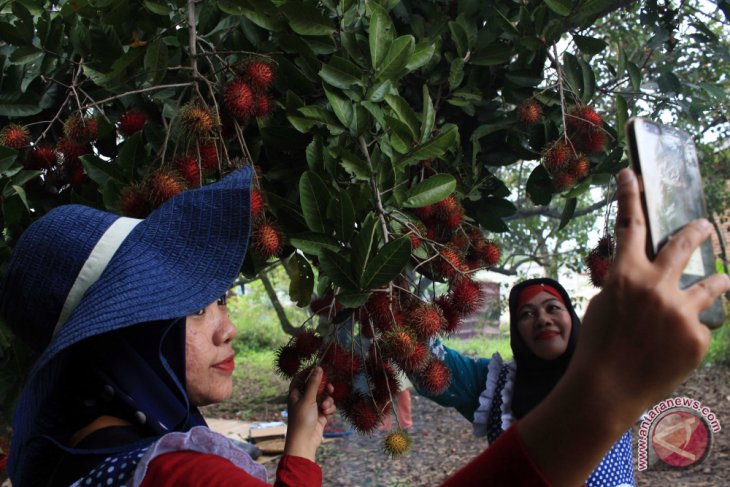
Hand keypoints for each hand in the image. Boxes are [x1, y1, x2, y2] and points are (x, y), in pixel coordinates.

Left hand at [283, 366, 335, 461]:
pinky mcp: (321, 415)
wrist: (304, 442)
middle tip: (330, 388)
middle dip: (324, 388)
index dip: (309, 371)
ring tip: (324, 408)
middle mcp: (304, 398)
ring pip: (325, 396)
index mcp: (296, 393)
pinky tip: (326, 414)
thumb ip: (314, 383)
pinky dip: (329, 409)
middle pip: (316, 386)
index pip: (301, 377)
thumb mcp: (308, 399)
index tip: (320, 367)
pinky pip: (329, 406)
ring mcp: (313, 407)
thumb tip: (319, 367)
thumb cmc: (301, 420)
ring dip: (328, 401)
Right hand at [519, 169, 729, 485]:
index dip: (629, 197)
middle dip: (698, 231)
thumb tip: (645, 276)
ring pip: (712, 284)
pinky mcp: (698, 335)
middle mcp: (656, 285)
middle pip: (684, 244)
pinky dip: (694, 328)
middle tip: (706, 225)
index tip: (631, 173)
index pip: (630, 226)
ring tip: (719, 281)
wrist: (609, 387)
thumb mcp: (604, 304)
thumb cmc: (598, 346)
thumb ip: (627, 283)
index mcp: (625, 275)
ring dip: (715, 282)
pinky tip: (677, 346)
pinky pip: (704, 322)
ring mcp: (681, 310)